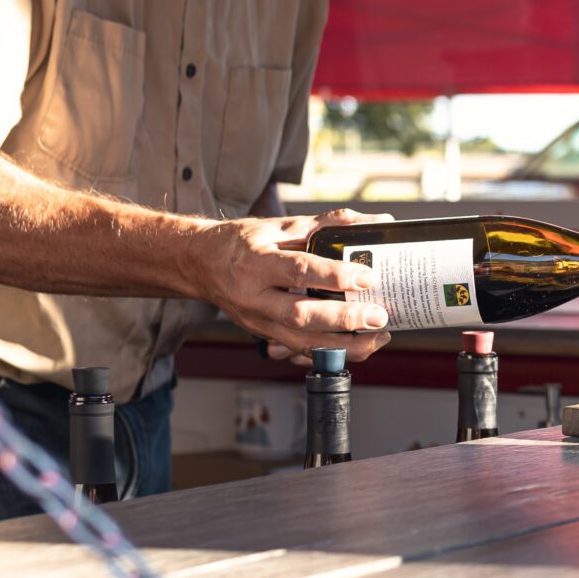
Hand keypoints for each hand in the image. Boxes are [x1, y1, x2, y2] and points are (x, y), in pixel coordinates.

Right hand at [255, 208, 402, 364]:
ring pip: (301, 342)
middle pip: (300, 315)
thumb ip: (328, 224)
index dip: (334, 276)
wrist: (200, 264)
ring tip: (376, 338)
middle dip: (343, 319)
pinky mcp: (263, 335)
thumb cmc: (241, 242)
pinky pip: (297, 351)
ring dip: (343, 346)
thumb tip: (374, 223)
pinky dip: (327, 354)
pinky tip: (353, 349)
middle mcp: (254, 297)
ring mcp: (257, 321)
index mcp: (256, 262)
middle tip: (378, 317)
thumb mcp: (280, 225)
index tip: (367, 277)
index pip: (298, 271)